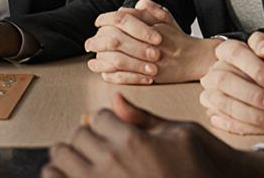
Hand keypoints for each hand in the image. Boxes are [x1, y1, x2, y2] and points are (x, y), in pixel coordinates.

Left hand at [41, 93, 263, 177]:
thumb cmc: (202, 166)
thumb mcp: (179, 135)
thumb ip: (143, 118)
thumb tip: (117, 97)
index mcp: (132, 142)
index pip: (97, 118)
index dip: (104, 123)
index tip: (109, 131)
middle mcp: (113, 165)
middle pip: (76, 139)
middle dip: (85, 141)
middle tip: (96, 149)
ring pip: (61, 162)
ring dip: (68, 160)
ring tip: (82, 164)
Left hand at [86, 0, 217, 83]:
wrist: (195, 59)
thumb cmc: (177, 38)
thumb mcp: (166, 18)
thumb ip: (151, 9)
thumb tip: (136, 5)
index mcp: (149, 26)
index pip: (121, 19)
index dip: (105, 19)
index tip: (98, 23)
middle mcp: (147, 43)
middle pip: (114, 40)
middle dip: (98, 42)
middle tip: (89, 44)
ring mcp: (149, 61)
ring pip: (117, 60)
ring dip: (101, 61)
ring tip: (92, 62)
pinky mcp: (151, 77)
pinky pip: (127, 77)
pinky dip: (113, 76)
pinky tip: (104, 74)